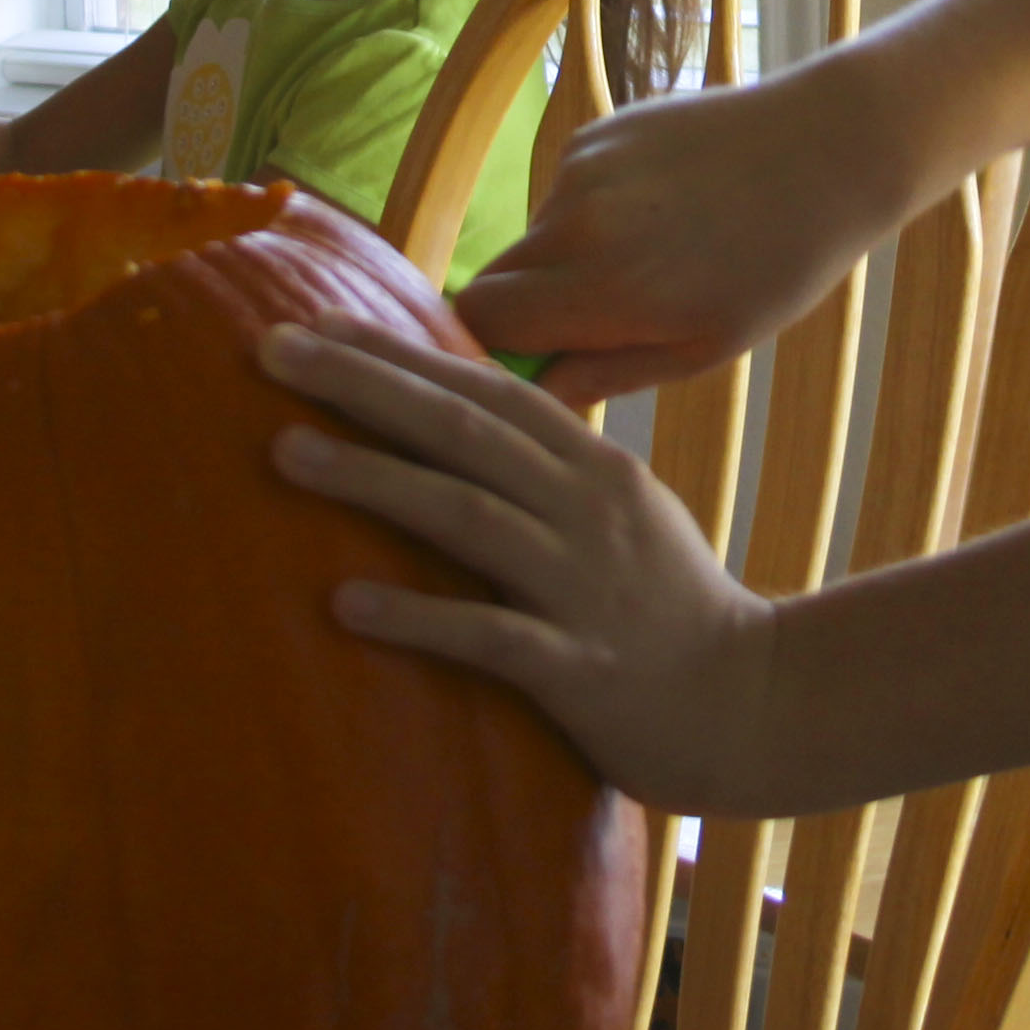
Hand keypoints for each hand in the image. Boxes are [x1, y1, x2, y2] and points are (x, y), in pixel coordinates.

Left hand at [264, 322, 779, 811]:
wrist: (756, 706)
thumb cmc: (671, 612)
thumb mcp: (621, 517)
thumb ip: (551, 472)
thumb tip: (461, 427)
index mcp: (594, 469)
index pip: (487, 391)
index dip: (402, 352)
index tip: (318, 322)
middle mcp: (588, 511)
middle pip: (464, 432)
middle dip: (366, 385)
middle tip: (272, 349)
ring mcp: (583, 587)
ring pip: (468, 515)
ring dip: (373, 480)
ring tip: (284, 453)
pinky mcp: (578, 667)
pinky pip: (488, 635)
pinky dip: (417, 615)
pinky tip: (345, 603)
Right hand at [455, 63, 927, 403]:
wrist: (829, 147)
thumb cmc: (779, 266)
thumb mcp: (703, 347)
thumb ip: (607, 373)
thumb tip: (538, 390)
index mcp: (603, 288)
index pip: (481, 322)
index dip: (492, 348)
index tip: (532, 362)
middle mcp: (576, 221)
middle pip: (494, 278)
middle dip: (526, 308)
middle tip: (594, 320)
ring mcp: (582, 167)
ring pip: (535, 234)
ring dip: (567, 257)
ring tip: (655, 254)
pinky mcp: (597, 131)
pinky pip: (566, 190)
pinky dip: (593, 211)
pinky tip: (664, 208)